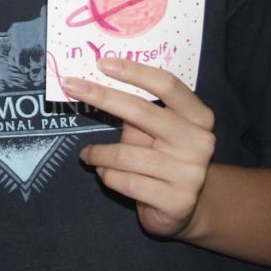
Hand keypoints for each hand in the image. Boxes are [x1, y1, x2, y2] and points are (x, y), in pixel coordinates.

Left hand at [62, 58, 215, 239]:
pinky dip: (107, 175)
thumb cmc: (161, 157)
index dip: (135, 72)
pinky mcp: (176, 201)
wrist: (183, 207)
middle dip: (103, 97)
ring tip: (88, 154)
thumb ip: (136, 109)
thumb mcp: (154, 130)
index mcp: (198, 116)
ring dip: (99, 153)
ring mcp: (190, 173)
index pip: (168, 85)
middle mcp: (199, 142)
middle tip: (71, 86)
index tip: (102, 63)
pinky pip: (125, 181)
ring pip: (126, 155)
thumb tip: (94, 80)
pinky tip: (106, 174)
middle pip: (143, 112)